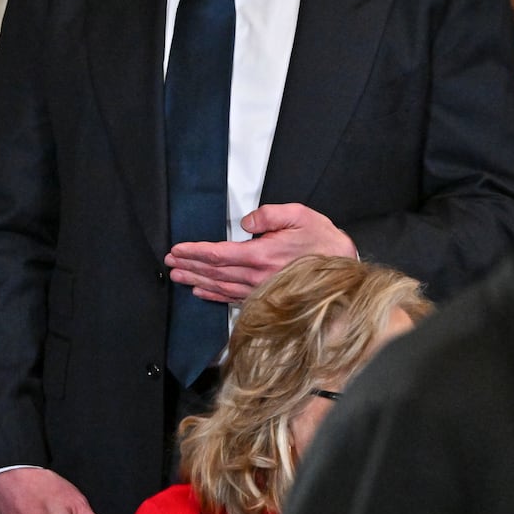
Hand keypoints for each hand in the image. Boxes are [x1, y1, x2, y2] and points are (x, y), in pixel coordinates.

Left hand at [167, 203, 357, 301]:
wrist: (344, 271)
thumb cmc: (323, 242)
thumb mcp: (299, 215)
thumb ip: (268, 215)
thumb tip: (246, 222)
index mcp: (262, 256)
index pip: (218, 254)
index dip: (194, 252)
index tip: (177, 250)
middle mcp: (257, 277)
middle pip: (214, 272)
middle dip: (189, 266)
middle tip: (170, 262)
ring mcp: (261, 291)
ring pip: (220, 287)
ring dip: (196, 281)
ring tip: (178, 276)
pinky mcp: (266, 299)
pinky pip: (233, 299)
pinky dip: (214, 296)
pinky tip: (202, 293)